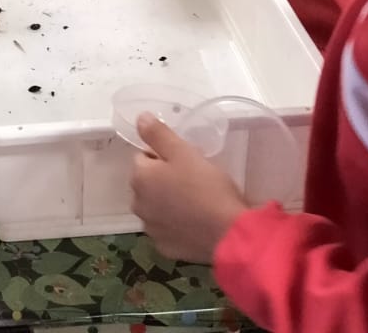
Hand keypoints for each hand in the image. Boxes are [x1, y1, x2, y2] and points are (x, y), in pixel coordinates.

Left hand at [130, 113, 248, 263]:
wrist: (230, 233)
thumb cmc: (207, 187)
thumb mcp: (184, 152)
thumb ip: (158, 134)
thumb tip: (139, 118)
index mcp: (139, 178)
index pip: (143, 157)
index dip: (165, 156)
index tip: (186, 161)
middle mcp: (138, 205)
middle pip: (148, 183)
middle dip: (164, 180)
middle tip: (194, 180)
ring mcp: (151, 229)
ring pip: (156, 207)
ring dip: (169, 203)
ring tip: (197, 202)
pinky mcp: (165, 248)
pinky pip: (168, 230)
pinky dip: (177, 226)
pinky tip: (196, 223)